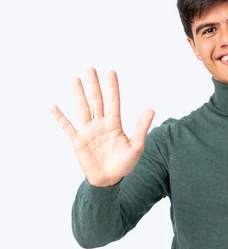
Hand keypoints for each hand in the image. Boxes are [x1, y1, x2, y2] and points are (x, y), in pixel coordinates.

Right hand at [50, 67, 154, 186]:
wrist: (109, 180)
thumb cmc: (124, 165)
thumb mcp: (136, 146)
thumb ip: (141, 128)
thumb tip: (151, 109)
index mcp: (115, 125)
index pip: (114, 102)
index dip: (112, 87)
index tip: (111, 72)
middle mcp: (101, 124)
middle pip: (96, 100)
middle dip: (94, 85)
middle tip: (90, 68)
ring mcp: (88, 131)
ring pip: (83, 108)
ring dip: (79, 94)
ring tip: (75, 79)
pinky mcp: (78, 141)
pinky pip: (67, 127)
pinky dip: (60, 117)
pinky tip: (54, 106)